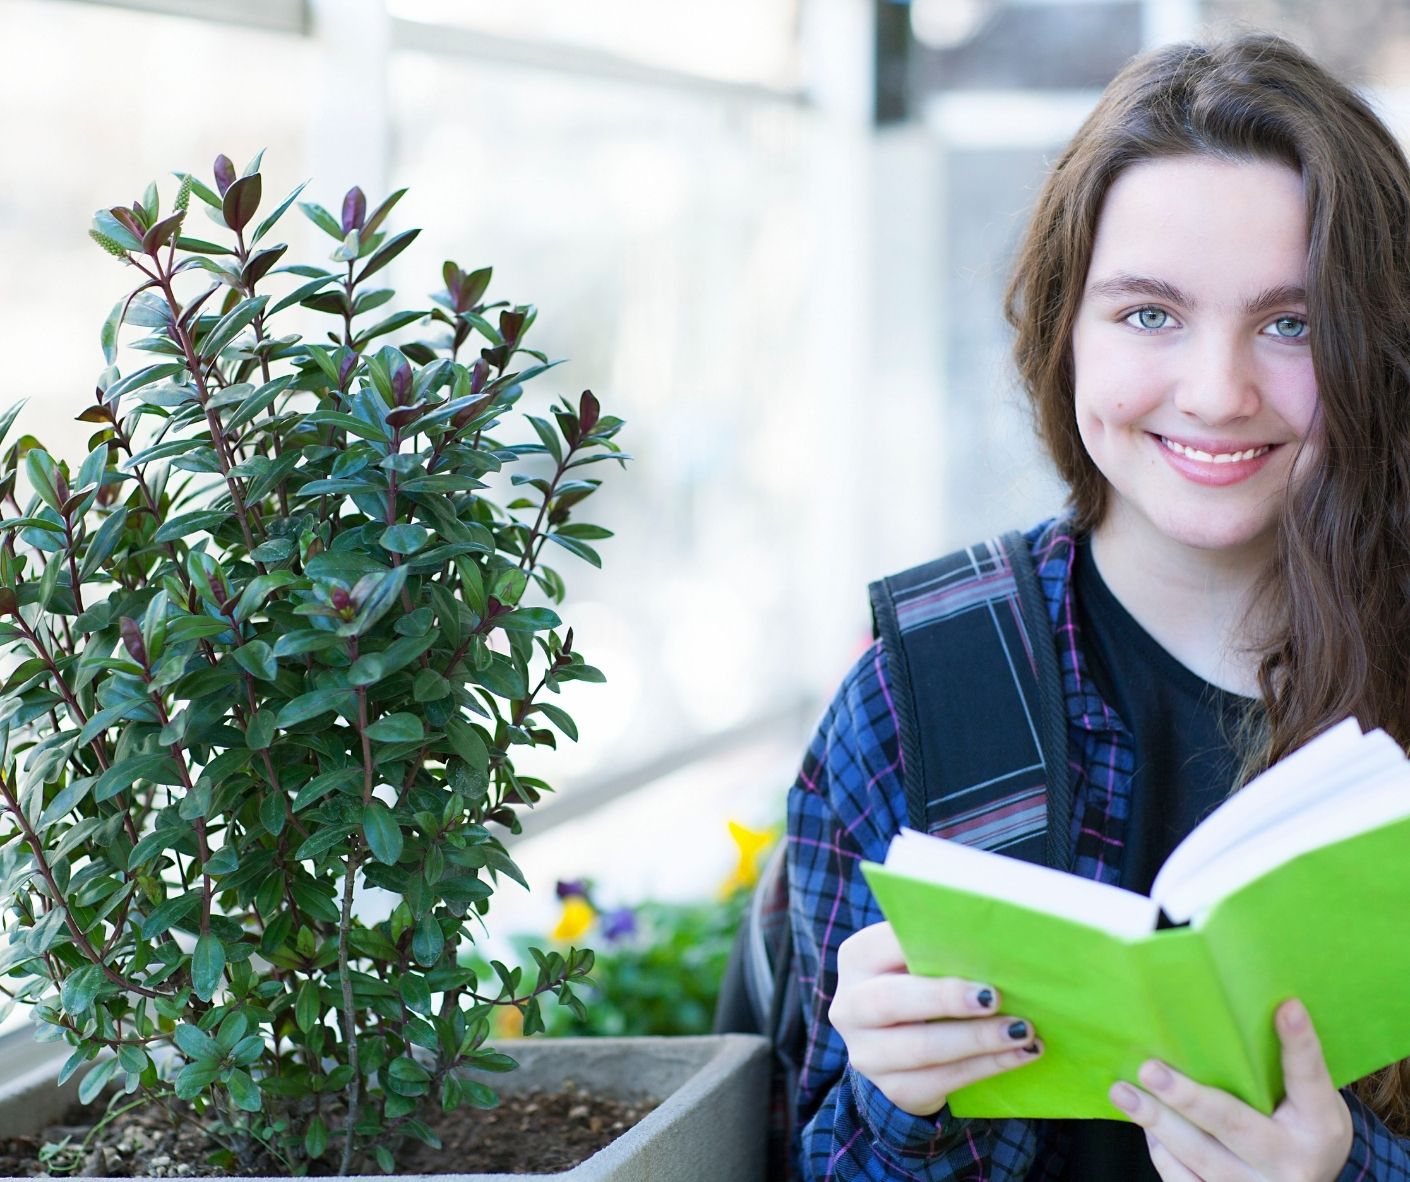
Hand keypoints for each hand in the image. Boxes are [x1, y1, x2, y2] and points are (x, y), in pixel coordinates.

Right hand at [829, 921, 1043, 1116]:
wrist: (903, 1048)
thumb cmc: (922, 986)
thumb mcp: (918, 962)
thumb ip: (941, 949)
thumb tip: (994, 942)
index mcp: (857, 959)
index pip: (886, 944)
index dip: (925, 945)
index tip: (971, 947)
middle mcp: (850, 1006)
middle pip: (891, 1000)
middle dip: (945, 998)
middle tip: (993, 997)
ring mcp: (867, 1053)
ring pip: (921, 1047)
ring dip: (977, 1039)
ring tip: (1021, 1030)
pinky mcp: (894, 1088)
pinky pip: (942, 1080)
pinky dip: (987, 1066)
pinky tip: (1019, 1054)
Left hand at [1109, 998, 1352, 1180]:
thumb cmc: (1302, 1127)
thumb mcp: (1310, 1100)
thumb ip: (1282, 1067)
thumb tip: (1235, 1013)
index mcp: (1319, 1125)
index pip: (1307, 1077)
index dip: (1298, 1042)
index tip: (1286, 1008)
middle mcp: (1291, 1163)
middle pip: (1234, 1125)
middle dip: (1187, 1097)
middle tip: (1150, 1070)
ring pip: (1201, 1156)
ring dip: (1157, 1122)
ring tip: (1123, 1093)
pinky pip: (1186, 1180)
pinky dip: (1162, 1151)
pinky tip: (1146, 1125)